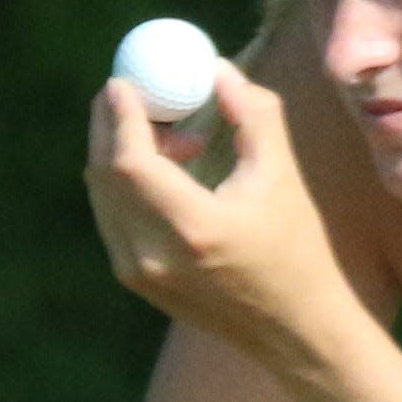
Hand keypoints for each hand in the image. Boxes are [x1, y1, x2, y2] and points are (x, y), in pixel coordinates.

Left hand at [85, 65, 351, 373]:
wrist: (296, 332)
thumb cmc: (297, 249)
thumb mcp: (282, 175)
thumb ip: (251, 112)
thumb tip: (215, 68)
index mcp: (193, 228)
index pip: (130, 161)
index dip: (121, 115)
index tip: (125, 81)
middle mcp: (154, 257)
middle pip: (104, 174)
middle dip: (111, 125)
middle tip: (133, 92)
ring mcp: (139, 275)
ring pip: (104, 195)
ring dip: (122, 154)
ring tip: (177, 139)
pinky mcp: (137, 283)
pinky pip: (113, 217)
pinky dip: (128, 184)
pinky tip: (173, 172)